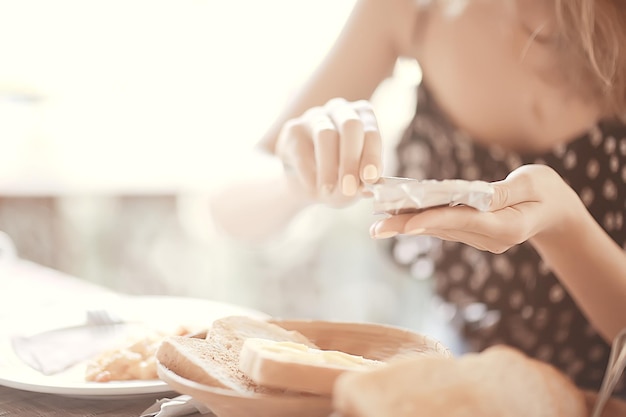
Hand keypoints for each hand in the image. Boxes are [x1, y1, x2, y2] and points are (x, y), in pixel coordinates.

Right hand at [275, 98, 382, 206]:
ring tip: (327, 191)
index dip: (372, 155)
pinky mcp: (293, 128)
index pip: (371, 132)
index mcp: (364, 118)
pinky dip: (309, 172)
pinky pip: (302, 149)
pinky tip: (312, 186)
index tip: (369, 179)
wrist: (307, 182)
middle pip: (350, 125)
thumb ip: (362, 186)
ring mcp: (315, 116)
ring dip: (328, 167)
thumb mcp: (353, 185)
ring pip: (325, 135)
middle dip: (350, 159)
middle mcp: (341, 110)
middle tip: (348, 187)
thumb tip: (366, 189)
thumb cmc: (339, 179)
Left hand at [369, 164, 584, 252]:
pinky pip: (445, 228)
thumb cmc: (547, 193)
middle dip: (409, 226)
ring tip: (378, 224)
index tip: (409, 221)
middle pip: (444, 229)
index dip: (436, 219)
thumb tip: (475, 195)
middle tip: (376, 228)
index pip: (465, 221)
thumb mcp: (533, 184)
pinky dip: (423, 221)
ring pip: (441, 231)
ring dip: (410, 225)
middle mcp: (490, 239)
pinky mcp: (475, 236)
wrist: (557, 214)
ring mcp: (482, 240)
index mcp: (507, 227)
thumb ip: (504, 191)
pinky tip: (399, 219)